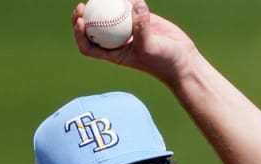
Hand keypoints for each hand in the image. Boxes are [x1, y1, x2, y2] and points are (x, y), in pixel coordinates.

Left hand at [71, 0, 197, 82]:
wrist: (182, 59)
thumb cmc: (162, 61)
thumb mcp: (149, 47)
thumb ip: (141, 27)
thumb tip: (136, 5)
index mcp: (112, 53)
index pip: (88, 45)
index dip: (79, 34)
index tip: (80, 21)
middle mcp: (116, 40)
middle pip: (93, 28)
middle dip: (82, 16)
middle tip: (83, 5)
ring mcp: (127, 28)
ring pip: (110, 14)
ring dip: (102, 4)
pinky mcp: (140, 18)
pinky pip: (129, 5)